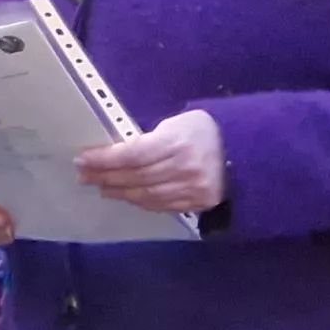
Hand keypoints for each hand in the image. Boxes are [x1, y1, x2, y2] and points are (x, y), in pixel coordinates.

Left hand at [78, 109, 229, 214]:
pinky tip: (127, 195)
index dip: (104, 160)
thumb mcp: (178, 124)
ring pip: (146, 195)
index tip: (83, 159)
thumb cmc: (205, 130)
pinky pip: (161, 206)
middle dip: (105, 176)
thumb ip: (150, 139)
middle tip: (84, 175)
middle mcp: (185, 168)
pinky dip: (141, 201)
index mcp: (178, 142)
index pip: (132, 155)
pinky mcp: (198, 203)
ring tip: (102, 186)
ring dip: (119, 192)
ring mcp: (192, 189)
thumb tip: (116, 154)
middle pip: (135, 177)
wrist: (246, 150)